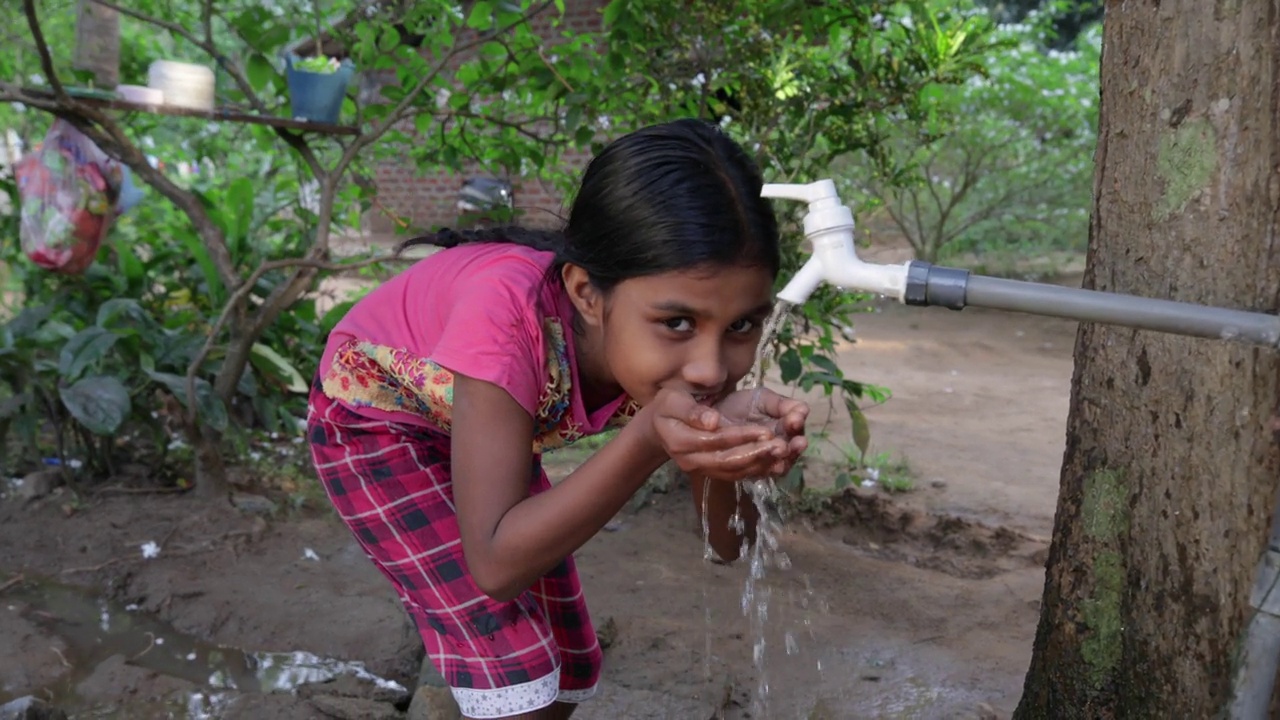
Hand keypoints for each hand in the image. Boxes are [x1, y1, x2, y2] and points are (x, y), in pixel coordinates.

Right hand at [643, 388, 792, 481]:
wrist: (661, 423)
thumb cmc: (669, 404)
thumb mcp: (674, 399)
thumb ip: (692, 410)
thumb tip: (712, 422)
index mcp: (679, 441)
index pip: (714, 441)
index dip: (740, 437)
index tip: (765, 430)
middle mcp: (690, 461)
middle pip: (727, 461)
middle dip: (756, 454)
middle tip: (782, 446)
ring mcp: (701, 469)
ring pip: (734, 471)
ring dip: (761, 463)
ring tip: (785, 452)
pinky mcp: (712, 471)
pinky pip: (737, 474)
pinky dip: (757, 468)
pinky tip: (776, 460)